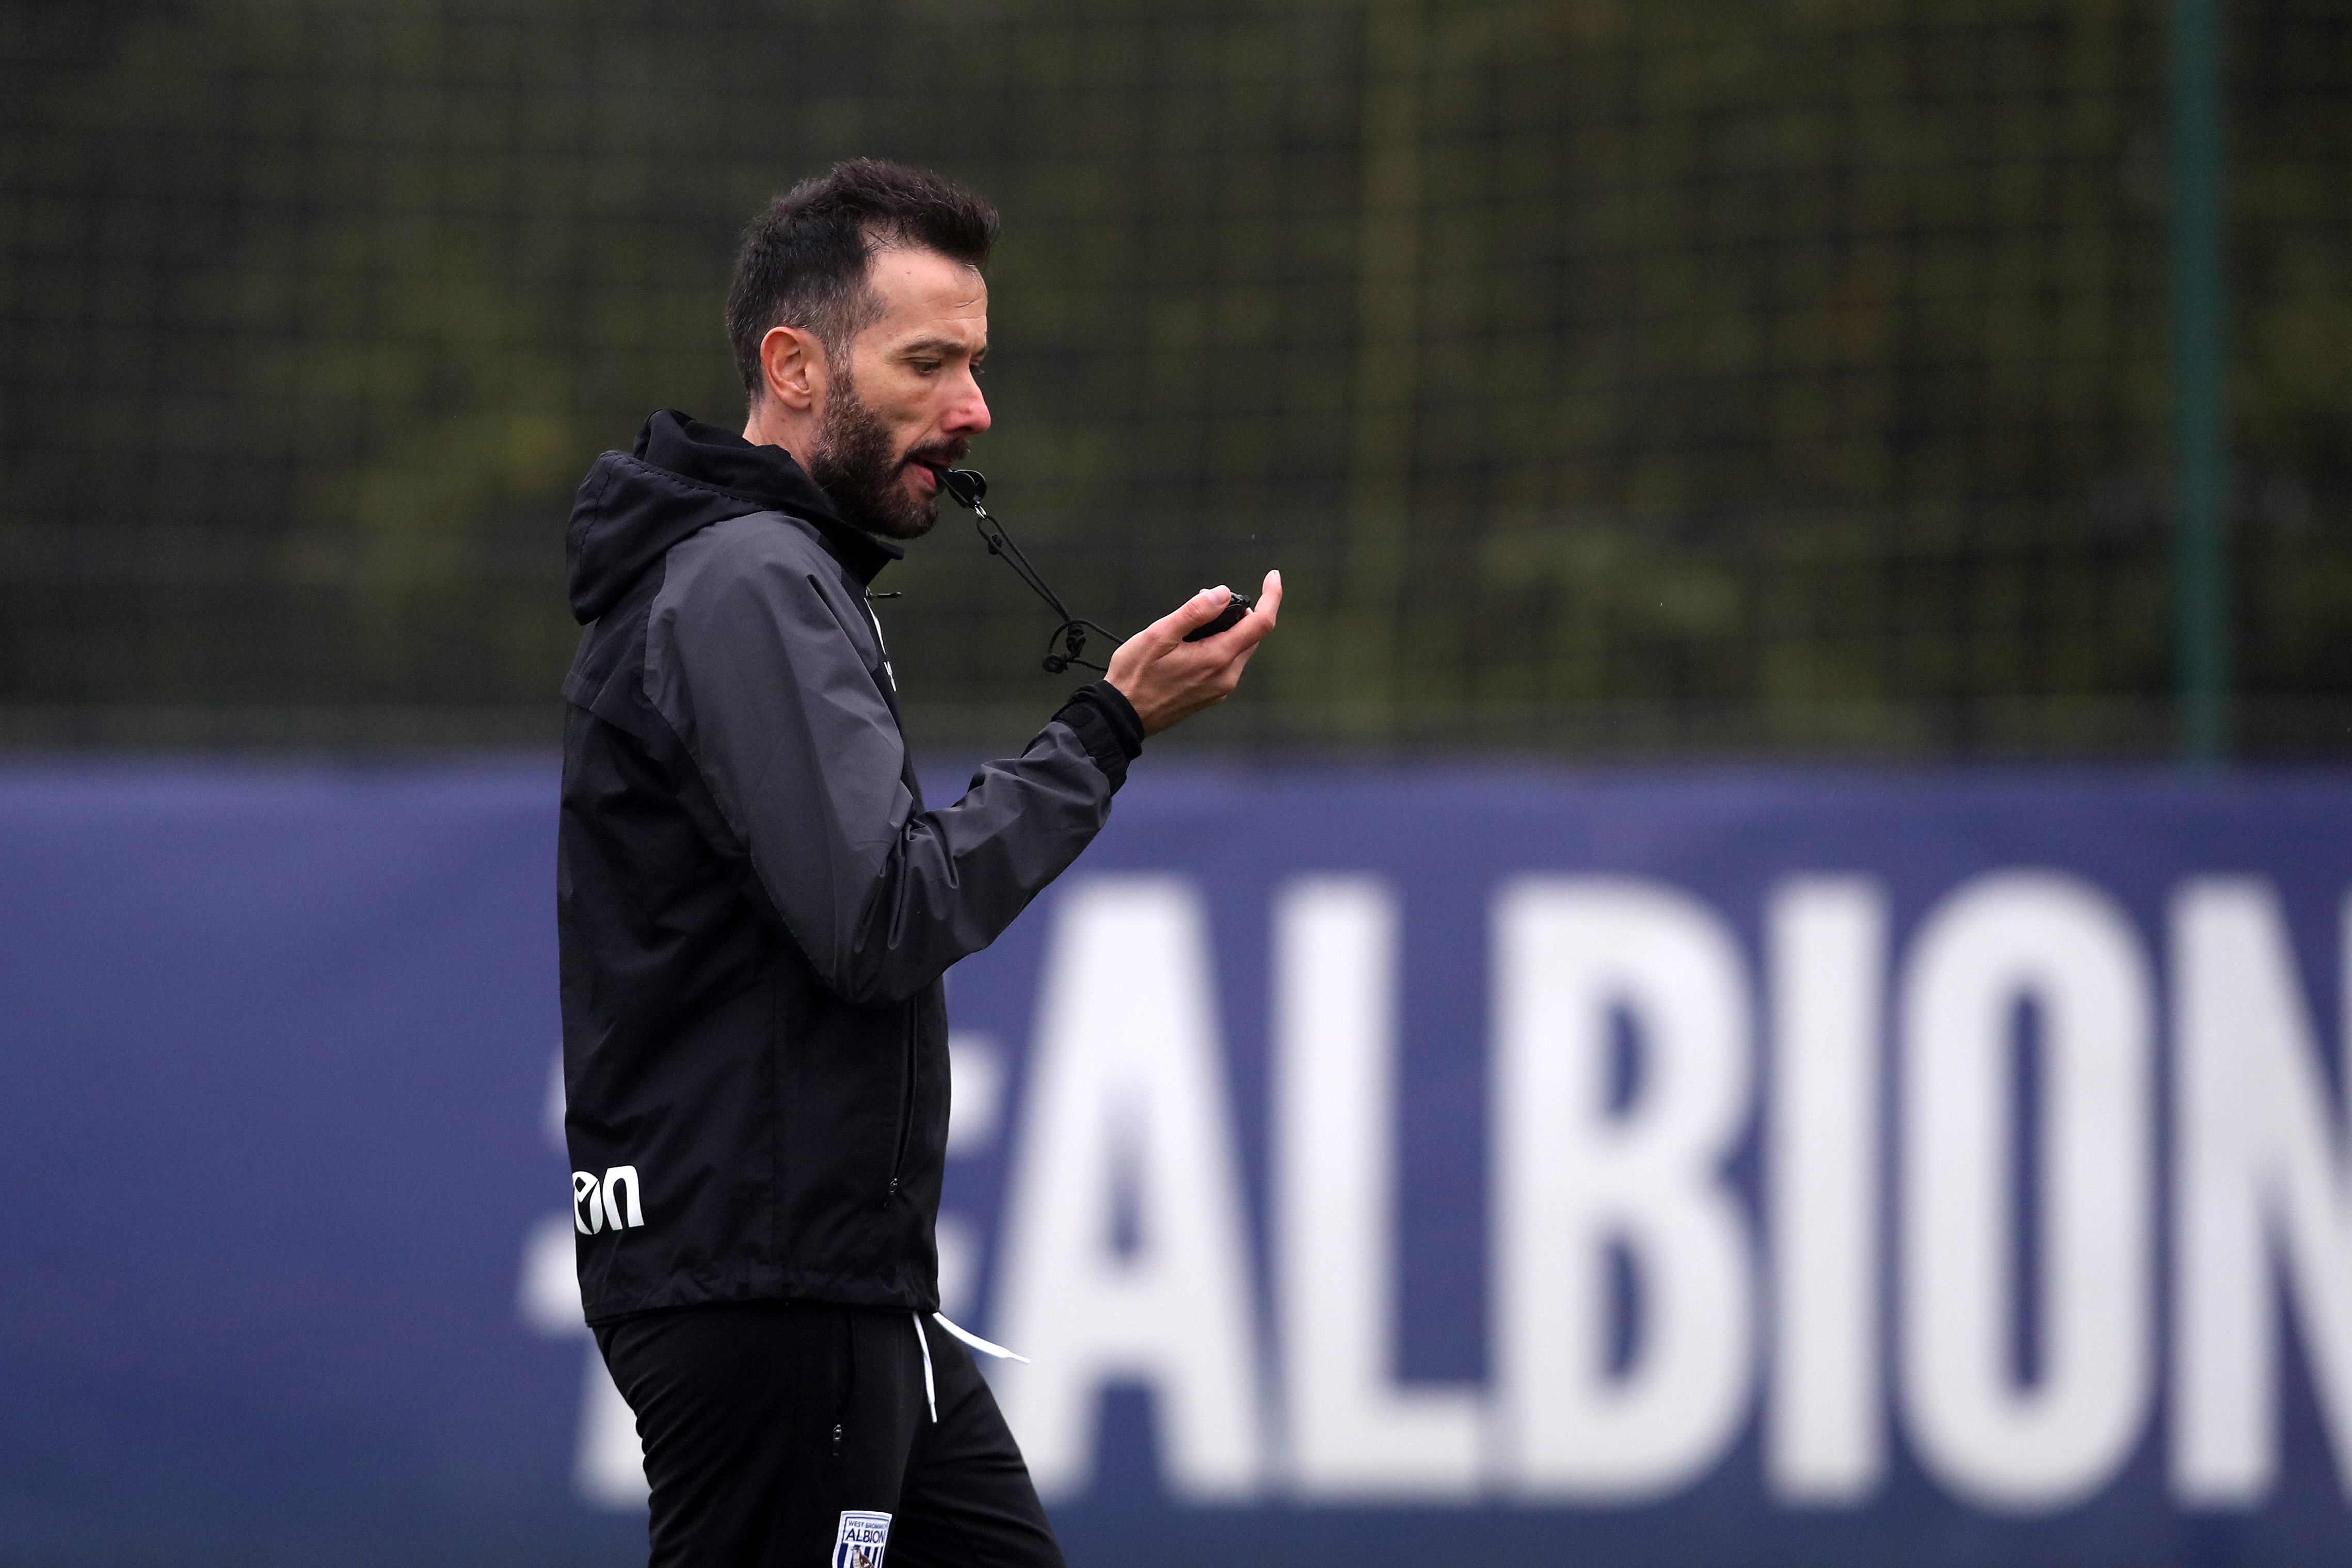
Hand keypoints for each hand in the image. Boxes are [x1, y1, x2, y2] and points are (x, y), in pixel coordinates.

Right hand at [1105, 570, 1283, 736]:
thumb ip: (1194, 612)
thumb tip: (1223, 593)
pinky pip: (1226, 663)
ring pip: (1239, 649)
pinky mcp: (1211, 695)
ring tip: (1192, 621)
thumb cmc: (1135, 675)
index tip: (1272, 576)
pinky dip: (1218, 646)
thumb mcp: (1159, 635)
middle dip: (1238, 611)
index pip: (1261, 623)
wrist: (1123, 716)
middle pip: (1251, 635)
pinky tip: (1191, 644)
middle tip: (1204, 598)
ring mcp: (1220, 688)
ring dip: (1227, 629)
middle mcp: (1226, 676)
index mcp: (1217, 658)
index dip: (1271, 597)